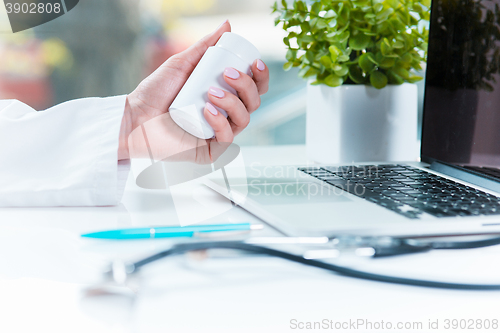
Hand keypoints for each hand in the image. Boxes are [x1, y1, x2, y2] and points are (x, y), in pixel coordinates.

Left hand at [118, 20, 268, 161]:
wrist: (133, 117)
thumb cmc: (154, 94)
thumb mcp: (181, 64)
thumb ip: (204, 46)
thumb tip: (226, 26)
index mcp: (223, 96)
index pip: (252, 88)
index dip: (260, 77)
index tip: (254, 63)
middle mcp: (223, 115)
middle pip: (253, 103)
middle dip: (247, 86)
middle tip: (227, 74)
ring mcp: (217, 133)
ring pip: (244, 119)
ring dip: (233, 102)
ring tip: (210, 92)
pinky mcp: (210, 151)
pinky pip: (227, 139)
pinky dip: (220, 123)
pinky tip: (207, 110)